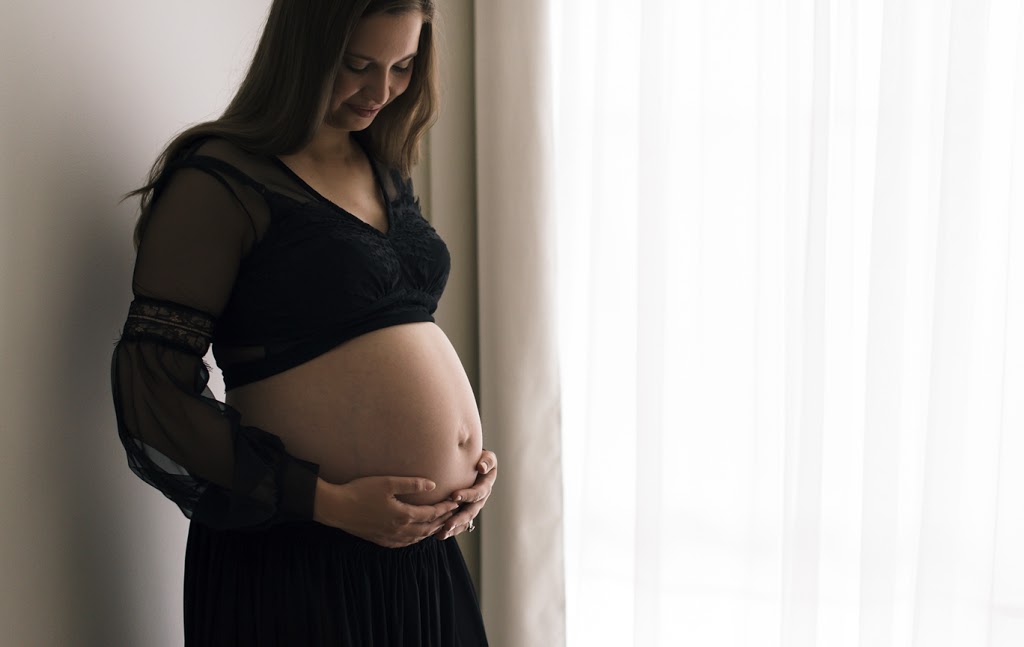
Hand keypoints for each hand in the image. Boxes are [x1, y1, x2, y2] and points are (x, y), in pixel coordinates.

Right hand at [313, 476, 459, 547]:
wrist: (336, 508)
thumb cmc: (360, 491)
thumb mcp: (388, 483)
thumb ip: (411, 484)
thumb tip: (432, 484)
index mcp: (403, 515)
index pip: (431, 514)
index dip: (444, 509)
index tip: (455, 503)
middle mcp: (399, 530)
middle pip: (427, 529)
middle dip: (442, 521)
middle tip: (452, 515)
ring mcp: (389, 537)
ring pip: (416, 539)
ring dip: (430, 532)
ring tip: (439, 526)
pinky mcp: (380, 540)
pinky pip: (403, 544)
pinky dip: (415, 540)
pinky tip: (415, 536)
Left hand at [436, 449, 496, 540]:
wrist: (476, 466)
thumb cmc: (480, 459)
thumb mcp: (488, 458)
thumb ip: (487, 461)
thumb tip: (482, 467)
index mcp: (485, 487)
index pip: (478, 493)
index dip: (467, 495)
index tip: (454, 495)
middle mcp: (480, 500)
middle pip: (471, 512)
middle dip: (459, 518)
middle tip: (447, 524)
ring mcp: (473, 507)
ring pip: (465, 521)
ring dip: (454, 528)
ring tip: (441, 534)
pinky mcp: (465, 512)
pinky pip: (460, 524)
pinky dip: (451, 530)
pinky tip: (438, 535)